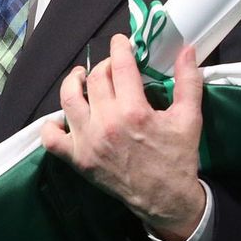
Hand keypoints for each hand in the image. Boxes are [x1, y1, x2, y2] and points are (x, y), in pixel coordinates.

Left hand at [40, 34, 206, 240]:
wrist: (166, 199)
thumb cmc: (178, 157)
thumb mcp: (189, 118)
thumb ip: (188, 81)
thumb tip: (186, 49)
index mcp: (134, 111)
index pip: (120, 66)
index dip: (120, 48)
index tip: (121, 41)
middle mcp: (106, 123)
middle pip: (95, 79)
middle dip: (103, 65)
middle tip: (112, 66)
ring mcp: (88, 142)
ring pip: (69, 99)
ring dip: (73, 82)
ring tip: (81, 77)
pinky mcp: (78, 159)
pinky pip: (52, 139)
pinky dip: (51, 126)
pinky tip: (62, 117)